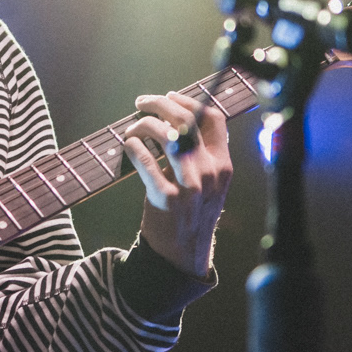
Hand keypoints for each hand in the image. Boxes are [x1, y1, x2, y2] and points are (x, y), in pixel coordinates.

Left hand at [123, 92, 232, 278]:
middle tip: (142, 102)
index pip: (213, 118)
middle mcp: (210, 173)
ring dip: (145, 124)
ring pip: (168, 136)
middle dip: (161, 104)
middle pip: (187, 121)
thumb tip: (174, 119)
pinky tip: (128, 144)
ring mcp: (190, 187)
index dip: (189, 101)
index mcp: (223, 166)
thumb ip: (201, 155)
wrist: (182, 255)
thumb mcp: (209, 184)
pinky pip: (146, 161)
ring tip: (133, 127)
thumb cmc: (191, 214)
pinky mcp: (166, 199)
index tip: (169, 96)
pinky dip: (134, 146)